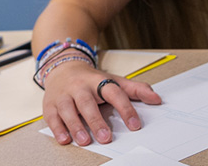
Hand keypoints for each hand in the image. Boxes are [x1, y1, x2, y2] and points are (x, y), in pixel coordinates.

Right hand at [40, 61, 161, 145]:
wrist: (62, 68)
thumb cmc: (90, 80)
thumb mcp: (114, 80)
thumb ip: (136, 90)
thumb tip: (157, 99)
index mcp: (98, 81)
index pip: (113, 92)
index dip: (125, 109)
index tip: (135, 125)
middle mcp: (79, 87)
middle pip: (87, 102)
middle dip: (96, 120)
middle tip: (105, 137)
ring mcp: (63, 95)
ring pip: (67, 110)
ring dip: (75, 126)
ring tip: (84, 140)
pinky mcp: (49, 104)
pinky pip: (52, 117)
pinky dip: (57, 129)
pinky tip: (65, 139)